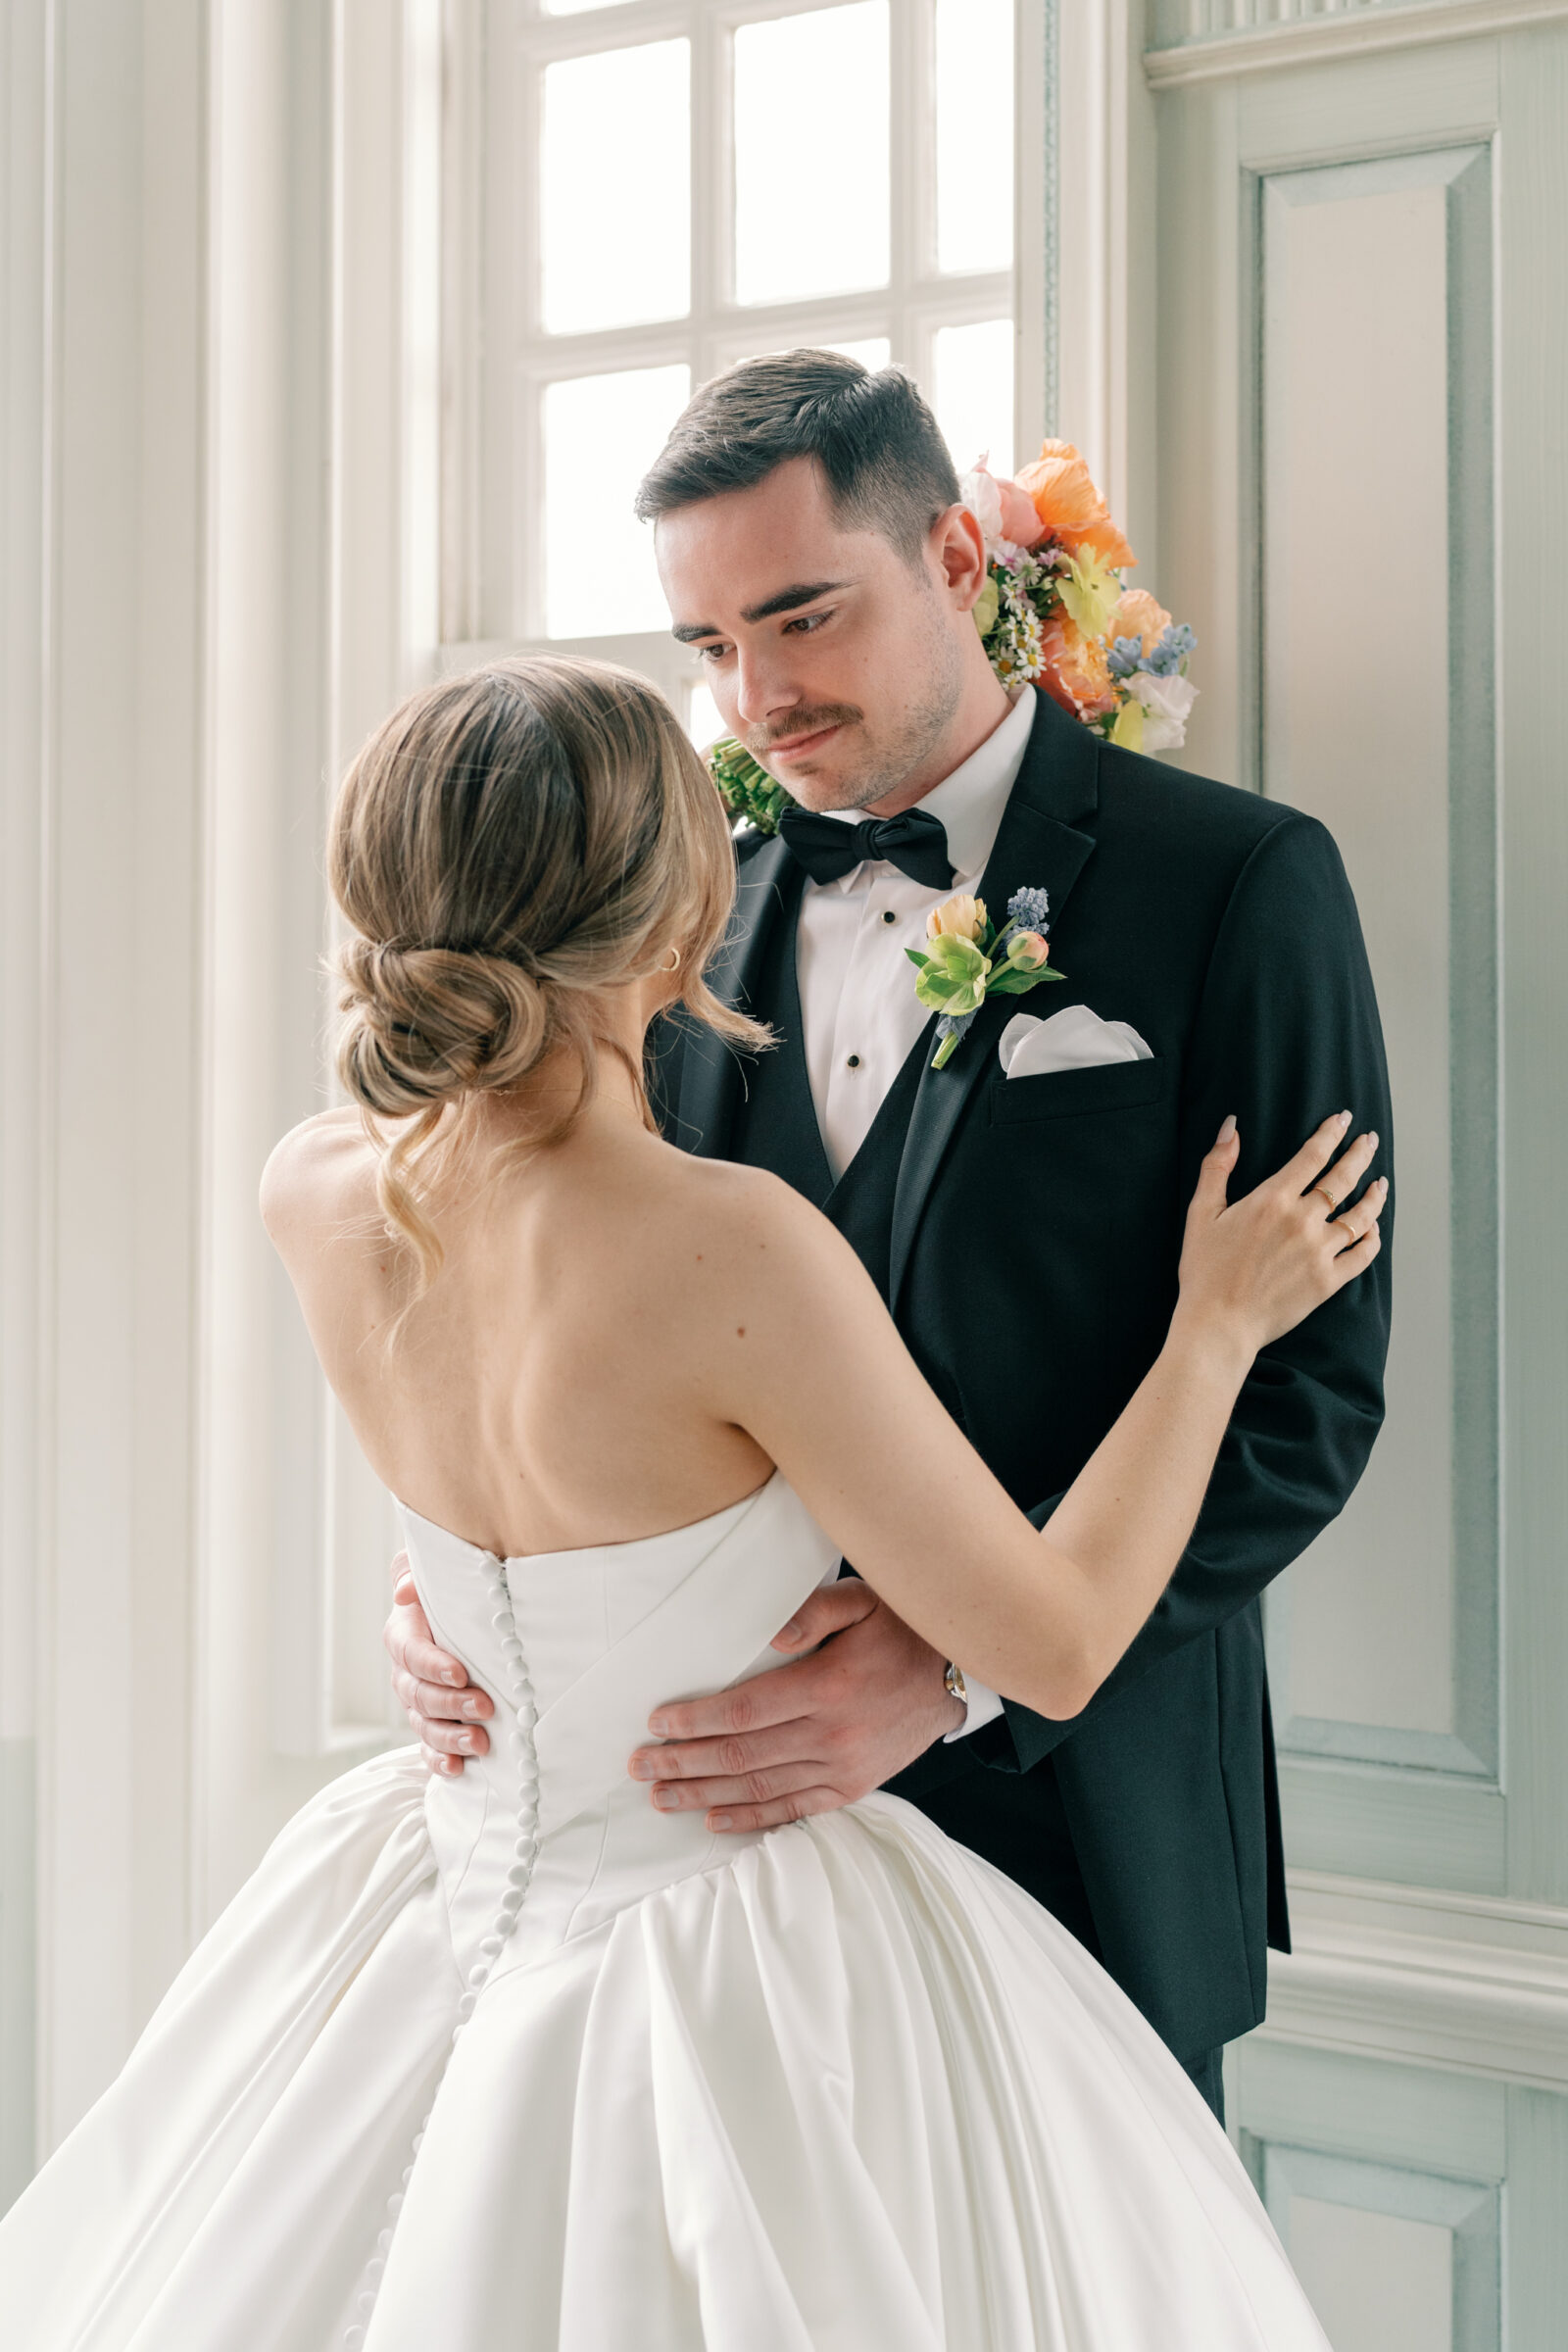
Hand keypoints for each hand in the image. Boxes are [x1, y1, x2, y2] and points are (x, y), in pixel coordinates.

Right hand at [385, 1555, 492, 1774]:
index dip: (432, 1665)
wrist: (462, 1616)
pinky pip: (428, 1749)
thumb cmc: (448, 1591)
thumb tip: (404, 1592)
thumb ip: (412, 1574)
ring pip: (424, 1725)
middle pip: (419, 1695)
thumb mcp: (431, 1574)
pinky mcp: (432, 1725)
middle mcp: (405, 1674)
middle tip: (485, 1706)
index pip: (410, 1653)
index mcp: (404, 1635)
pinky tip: (457, 1769)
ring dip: (450, 1736)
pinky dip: (440, 1761)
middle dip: (451, 1703)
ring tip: (479, 1742)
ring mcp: (417, 1703)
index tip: (460, 1671)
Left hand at [627, 1579, 964, 1833]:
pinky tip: (714, 1820)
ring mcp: (843, 1768)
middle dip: (684, 1763)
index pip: (744, 1710)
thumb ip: (813, 1610)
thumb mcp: (862, 1599)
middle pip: (741, 1755)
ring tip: (661, 1797)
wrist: (956, 1674)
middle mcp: (832, 1735)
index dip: (696, 1720)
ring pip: (760, 1788)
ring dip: (704, 1795)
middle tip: (639, 1765)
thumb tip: (768, 1635)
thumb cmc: (901, 1628)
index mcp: (828, 1686)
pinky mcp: (852, 1787)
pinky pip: (793, 1810)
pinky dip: (751, 1818)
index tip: (657, 1723)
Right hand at [1178, 1112, 1386, 1357]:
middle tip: (1370, 1139)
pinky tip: (1374, 1228)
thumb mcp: (1201, 1213)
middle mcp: (1302, 1221)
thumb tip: (1231, 1128)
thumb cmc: (1205, 1271)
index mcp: (1272, 1200)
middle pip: (1343, 1178)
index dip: (1331, 1133)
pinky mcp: (1329, 1281)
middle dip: (1360, 1153)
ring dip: (1374, 1195)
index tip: (1343, 1119)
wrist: (1219, 1324)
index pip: (1313, 1155)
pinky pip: (1363, 1254)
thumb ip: (1217, 1167)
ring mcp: (1320, 1252)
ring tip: (1380, 1183)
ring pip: (1361, 1215)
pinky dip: (1373, 1238)